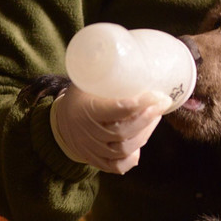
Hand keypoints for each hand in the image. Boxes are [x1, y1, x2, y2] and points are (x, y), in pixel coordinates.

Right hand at [50, 83, 170, 173]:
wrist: (59, 123)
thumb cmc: (78, 97)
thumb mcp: (84, 80)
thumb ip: (102, 71)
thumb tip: (129, 53)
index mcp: (86, 110)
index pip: (118, 109)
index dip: (142, 102)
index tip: (157, 94)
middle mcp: (89, 133)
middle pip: (123, 132)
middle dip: (148, 118)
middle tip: (161, 104)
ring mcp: (92, 150)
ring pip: (124, 149)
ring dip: (145, 133)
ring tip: (155, 116)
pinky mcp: (97, 161)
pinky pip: (117, 166)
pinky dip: (132, 157)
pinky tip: (141, 141)